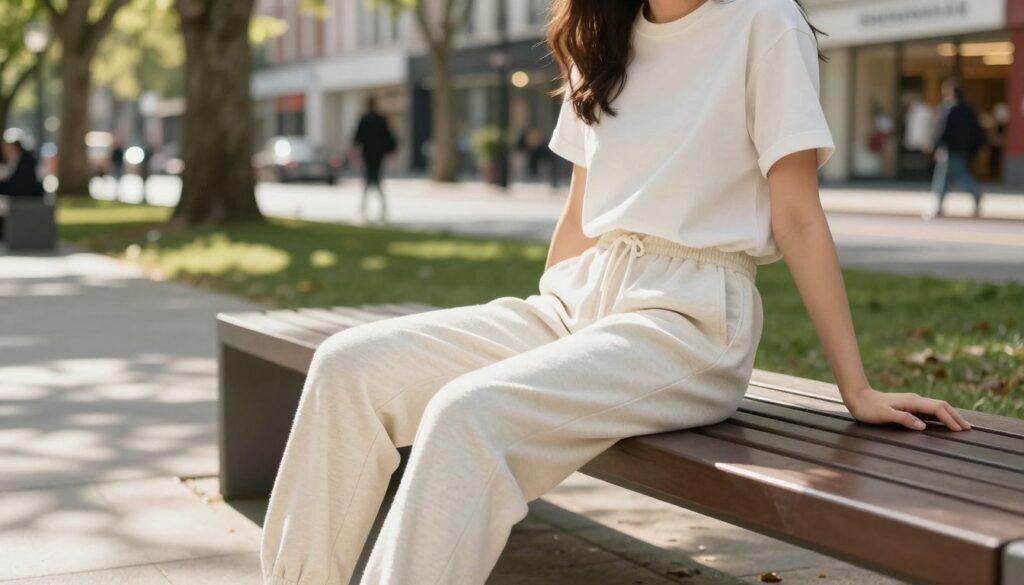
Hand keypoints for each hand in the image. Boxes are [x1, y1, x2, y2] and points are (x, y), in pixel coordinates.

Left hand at [844, 387, 970, 430]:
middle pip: (942, 406)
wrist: (857, 397)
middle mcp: (915, 399)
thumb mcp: (883, 415)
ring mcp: (912, 401)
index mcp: (912, 401)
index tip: (960, 430)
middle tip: (968, 429)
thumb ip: (903, 419)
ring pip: (937, 406)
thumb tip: (923, 426)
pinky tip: (943, 420)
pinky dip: (941, 414)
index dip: (950, 419)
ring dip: (950, 415)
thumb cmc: (868, 408)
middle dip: (955, 417)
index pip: (937, 409)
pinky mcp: (909, 404)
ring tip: (961, 425)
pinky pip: (930, 409)